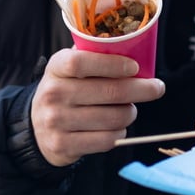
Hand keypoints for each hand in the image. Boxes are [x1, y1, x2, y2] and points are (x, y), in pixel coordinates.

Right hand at [32, 48, 164, 165]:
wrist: (37, 126)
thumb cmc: (66, 89)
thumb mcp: (70, 68)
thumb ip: (94, 56)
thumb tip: (134, 48)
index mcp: (56, 67)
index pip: (81, 62)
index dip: (112, 64)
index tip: (135, 67)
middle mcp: (53, 93)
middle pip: (109, 92)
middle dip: (141, 90)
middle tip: (156, 88)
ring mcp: (56, 121)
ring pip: (113, 118)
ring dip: (130, 113)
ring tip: (131, 109)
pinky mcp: (63, 145)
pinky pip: (106, 140)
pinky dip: (119, 133)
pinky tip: (118, 127)